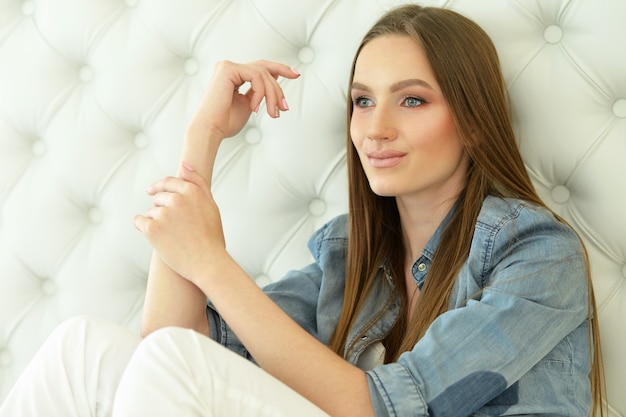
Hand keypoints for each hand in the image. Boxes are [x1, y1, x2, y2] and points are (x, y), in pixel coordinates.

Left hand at [133, 162, 224, 285]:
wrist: (208, 263)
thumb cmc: (211, 236)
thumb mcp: (210, 205)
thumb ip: (197, 182)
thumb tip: (184, 164)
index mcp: (192, 191)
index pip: (169, 182)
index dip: (160, 187)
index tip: (152, 191)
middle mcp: (177, 199)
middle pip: (158, 197)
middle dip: (161, 208)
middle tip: (173, 225)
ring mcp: (163, 214)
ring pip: (151, 211)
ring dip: (155, 220)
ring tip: (170, 236)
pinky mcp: (152, 229)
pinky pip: (139, 222)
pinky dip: (143, 227)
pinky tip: (154, 236)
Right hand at [188, 60, 300, 141]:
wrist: (211, 130)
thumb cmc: (226, 122)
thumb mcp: (249, 104)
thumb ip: (259, 92)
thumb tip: (274, 81)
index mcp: (233, 75)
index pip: (260, 68)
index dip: (280, 69)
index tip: (296, 75)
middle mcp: (229, 68)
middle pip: (264, 68)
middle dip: (278, 86)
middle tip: (285, 106)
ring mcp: (227, 66)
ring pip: (262, 73)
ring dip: (272, 95)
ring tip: (272, 113)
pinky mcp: (228, 69)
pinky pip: (256, 76)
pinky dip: (261, 93)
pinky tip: (254, 108)